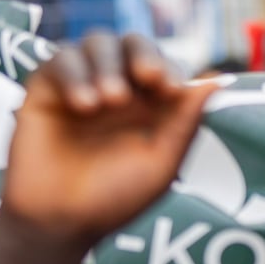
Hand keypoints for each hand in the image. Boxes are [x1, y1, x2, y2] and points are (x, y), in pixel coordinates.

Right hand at [2, 33, 214, 249]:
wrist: (60, 220)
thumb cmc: (116, 198)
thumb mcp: (161, 163)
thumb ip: (186, 122)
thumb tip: (218, 79)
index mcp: (152, 107)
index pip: (166, 67)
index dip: (170, 68)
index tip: (171, 88)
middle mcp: (119, 89)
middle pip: (133, 44)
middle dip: (143, 53)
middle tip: (147, 76)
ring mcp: (83, 84)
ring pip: (98, 44)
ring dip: (108, 64)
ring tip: (112, 100)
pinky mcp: (47, 87)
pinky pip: (60, 60)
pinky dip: (75, 75)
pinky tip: (84, 106)